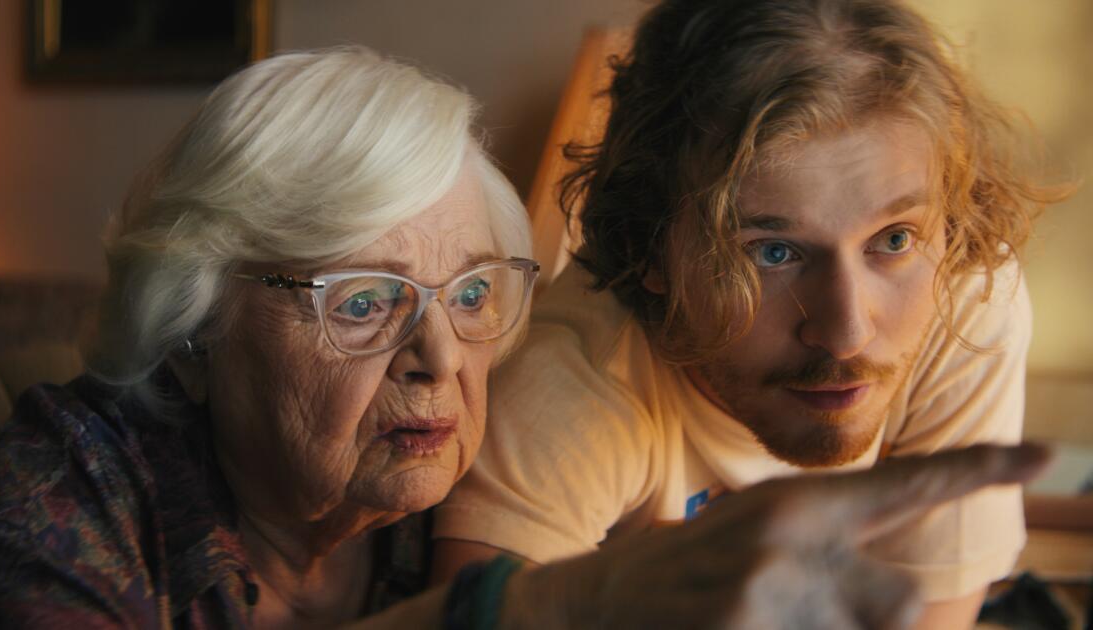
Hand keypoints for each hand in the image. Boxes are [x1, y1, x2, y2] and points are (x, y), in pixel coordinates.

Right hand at [510, 443, 1050, 629]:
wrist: (587, 605)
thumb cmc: (676, 573)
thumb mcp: (748, 536)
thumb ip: (825, 551)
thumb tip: (897, 598)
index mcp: (792, 505)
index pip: (902, 483)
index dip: (978, 467)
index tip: (1049, 453)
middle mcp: (788, 542)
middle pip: (899, 603)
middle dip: (871, 618)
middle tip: (803, 610)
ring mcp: (767, 594)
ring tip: (759, 619)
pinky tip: (739, 626)